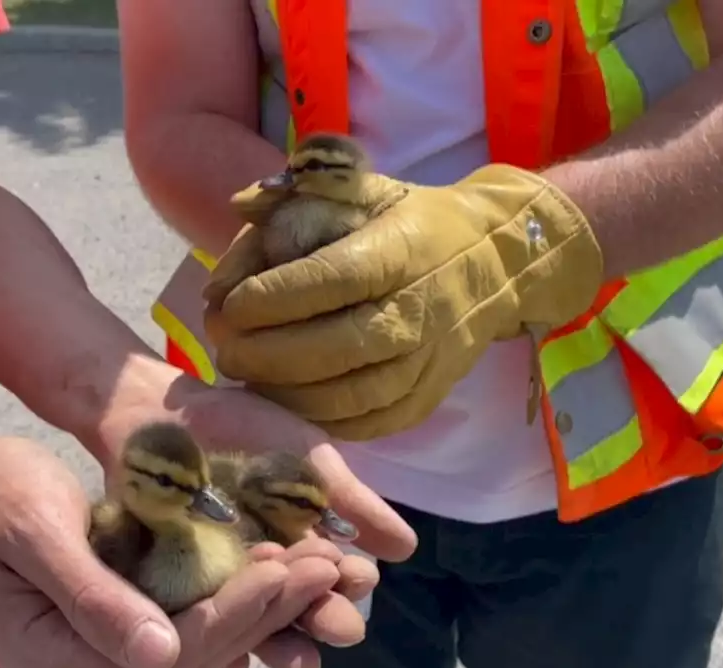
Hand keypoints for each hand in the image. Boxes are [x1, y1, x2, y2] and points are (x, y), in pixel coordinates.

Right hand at [0, 435, 351, 667]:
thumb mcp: (37, 532)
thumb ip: (93, 597)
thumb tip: (159, 657)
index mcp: (52, 658)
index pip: (163, 651)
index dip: (229, 612)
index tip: (285, 568)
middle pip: (189, 654)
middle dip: (261, 611)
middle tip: (325, 567)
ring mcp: (98, 652)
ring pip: (196, 641)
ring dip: (260, 607)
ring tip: (319, 567)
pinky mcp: (117, 625)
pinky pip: (185, 621)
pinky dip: (233, 597)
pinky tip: (281, 571)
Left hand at [91, 355, 409, 654]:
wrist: (162, 407)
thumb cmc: (244, 429)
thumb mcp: (307, 459)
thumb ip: (350, 501)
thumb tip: (406, 548)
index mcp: (300, 548)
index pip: (331, 577)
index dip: (347, 584)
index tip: (361, 583)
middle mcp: (263, 573)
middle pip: (295, 609)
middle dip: (319, 620)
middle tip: (339, 629)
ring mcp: (219, 582)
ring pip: (251, 622)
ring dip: (276, 641)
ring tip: (296, 657)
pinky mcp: (171, 587)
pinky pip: (193, 618)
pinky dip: (211, 635)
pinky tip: (229, 652)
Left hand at [203, 164, 605, 440]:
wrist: (500, 261)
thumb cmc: (412, 222)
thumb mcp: (363, 188)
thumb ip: (297, 196)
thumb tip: (238, 206)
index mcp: (399, 252)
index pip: (328, 282)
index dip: (270, 298)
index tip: (225, 305)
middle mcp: (416, 311)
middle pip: (332, 348)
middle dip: (264, 354)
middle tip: (222, 348)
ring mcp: (426, 362)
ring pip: (346, 397)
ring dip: (283, 394)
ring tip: (246, 376)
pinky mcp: (427, 398)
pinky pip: (367, 424)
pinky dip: (318, 422)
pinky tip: (284, 403)